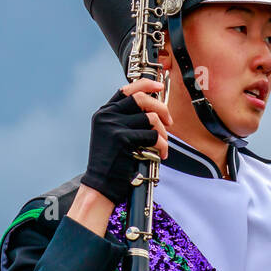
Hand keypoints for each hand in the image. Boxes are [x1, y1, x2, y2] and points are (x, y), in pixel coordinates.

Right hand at [80, 80, 173, 204]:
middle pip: (142, 98)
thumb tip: (153, 111)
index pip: (127, 90)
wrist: (100, 185)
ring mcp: (113, 126)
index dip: (146, 85)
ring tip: (162, 146)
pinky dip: (162, 146)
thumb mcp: (113, 136)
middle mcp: (107, 116)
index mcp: (105, 113)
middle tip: (169, 122)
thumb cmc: (112, 165)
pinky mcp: (122, 139)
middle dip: (161, 108)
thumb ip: (126, 121)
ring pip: (150, 118)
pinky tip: (160, 155)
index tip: (160, 86)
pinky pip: (152, 136)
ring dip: (163, 133)